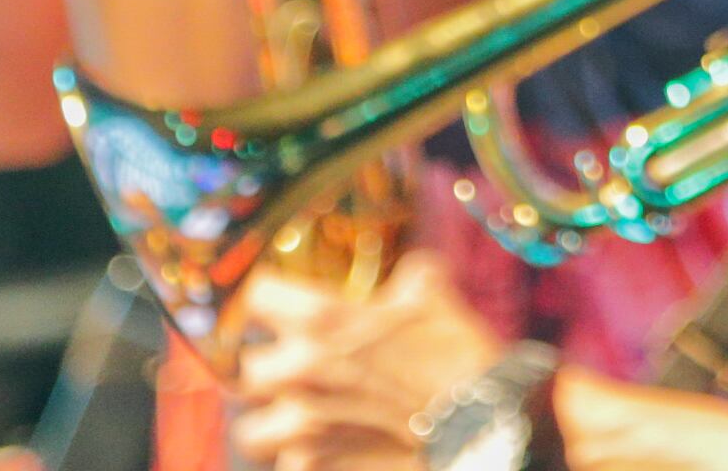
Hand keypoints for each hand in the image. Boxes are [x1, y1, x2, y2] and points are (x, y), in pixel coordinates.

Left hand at [228, 253, 501, 470]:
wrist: (479, 421)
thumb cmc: (455, 354)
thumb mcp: (433, 293)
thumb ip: (405, 277)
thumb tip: (404, 276)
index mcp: (321, 320)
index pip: (257, 297)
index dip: (271, 298)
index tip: (280, 304)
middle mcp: (298, 372)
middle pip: (248, 369)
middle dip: (272, 366)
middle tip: (298, 365)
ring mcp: (302, 427)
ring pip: (252, 430)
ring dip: (273, 421)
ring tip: (300, 418)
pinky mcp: (315, 467)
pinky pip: (289, 464)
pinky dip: (307, 457)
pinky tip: (333, 446)